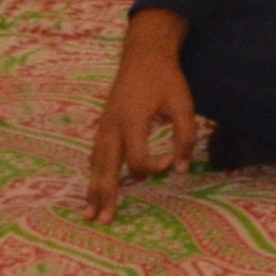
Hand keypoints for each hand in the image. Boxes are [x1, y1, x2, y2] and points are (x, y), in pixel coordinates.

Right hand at [85, 15, 208, 220]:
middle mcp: (112, 128)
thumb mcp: (183, 104)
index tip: (173, 159)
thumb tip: (182, 169)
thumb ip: (185, 136)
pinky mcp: (103, 126)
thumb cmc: (166, 79)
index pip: (138, 159)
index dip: (156, 166)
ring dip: (94, 189)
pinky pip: (95, 155)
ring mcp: (103, 127)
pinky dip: (93, 174)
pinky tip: (92, 188)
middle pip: (106, 168)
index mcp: (131, 122)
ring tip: (89, 213)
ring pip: (96, 164)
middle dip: (105, 195)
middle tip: (103, 220)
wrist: (142, 55)